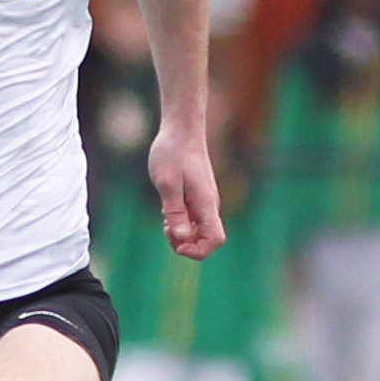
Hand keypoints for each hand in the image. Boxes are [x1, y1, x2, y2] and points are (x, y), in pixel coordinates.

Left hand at [148, 124, 224, 258]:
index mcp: (206, 204)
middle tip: (165, 227)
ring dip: (180, 233)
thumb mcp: (167, 184)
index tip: (176, 242)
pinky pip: (192, 220)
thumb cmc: (172, 153)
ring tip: (165, 217)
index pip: (215, 240)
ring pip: (198, 231)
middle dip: (184, 243)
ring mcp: (205, 202)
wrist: (181, 130)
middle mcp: (209, 205)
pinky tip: (167, 210)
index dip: (197, 250)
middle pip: (206, 240)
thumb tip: (182, 238)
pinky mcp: (198, 197)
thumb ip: (175, 212)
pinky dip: (179, 222)